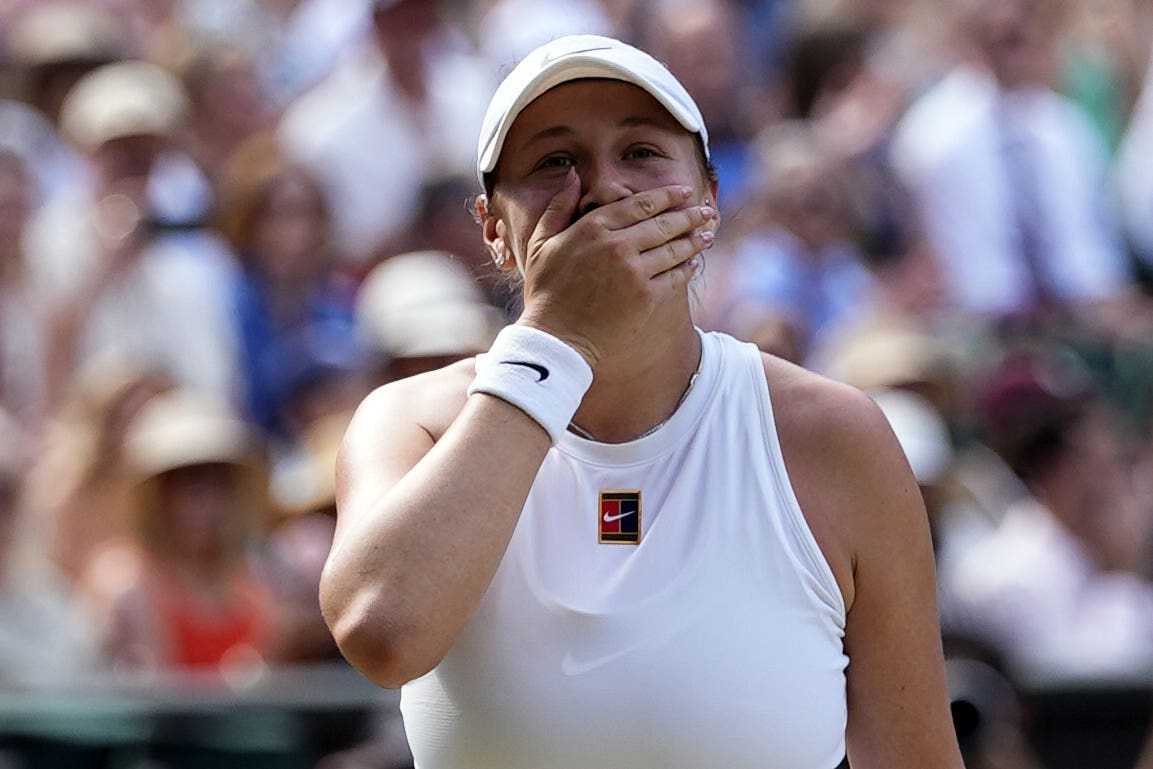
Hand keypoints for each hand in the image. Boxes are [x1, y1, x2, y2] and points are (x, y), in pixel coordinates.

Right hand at [517, 170, 714, 364]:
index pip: (640, 204)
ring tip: (708, 234)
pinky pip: (675, 277)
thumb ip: (559, 205)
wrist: (556, 338)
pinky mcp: (646, 297)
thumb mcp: (541, 242)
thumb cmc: (546, 291)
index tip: (682, 191)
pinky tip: (694, 263)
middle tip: (705, 211)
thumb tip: (574, 174)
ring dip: (695, 240)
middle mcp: (618, 245)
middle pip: (664, 223)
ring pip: (674, 249)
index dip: (666, 196)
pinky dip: (687, 268)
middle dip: (689, 215)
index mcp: (594, 227)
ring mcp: (634, 271)